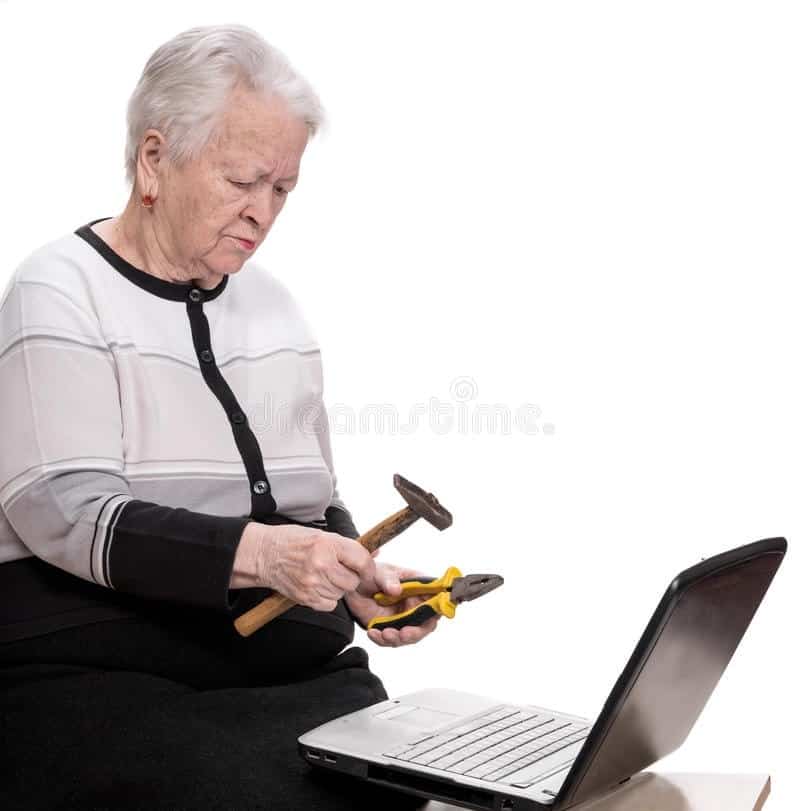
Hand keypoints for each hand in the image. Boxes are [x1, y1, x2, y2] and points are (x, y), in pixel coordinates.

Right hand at [231, 522, 375, 611]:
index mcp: (327, 544)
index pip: (362, 561)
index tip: (365, 568)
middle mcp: (321, 564)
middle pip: (353, 581)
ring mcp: (313, 583)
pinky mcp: (306, 597)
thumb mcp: (321, 535)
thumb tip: (374, 553)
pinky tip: (317, 585)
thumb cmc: (292, 541)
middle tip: (339, 569)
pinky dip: (327, 597)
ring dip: (338, 587)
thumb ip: (347, 546)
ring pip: (342, 593)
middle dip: (350, 576)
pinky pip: (330, 604)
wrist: (264, 554)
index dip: (367, 567)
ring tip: (324, 575)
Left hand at [344, 549, 440, 646]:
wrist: (351, 586)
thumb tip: (397, 589)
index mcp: (418, 587)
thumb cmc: (370, 573)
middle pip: (426, 623)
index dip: (440, 607)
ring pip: (409, 635)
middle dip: (416, 631)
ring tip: (384, 633)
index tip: (433, 615)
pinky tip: (373, 633)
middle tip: (403, 633)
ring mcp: (403, 618)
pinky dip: (383, 640)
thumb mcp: (378, 572)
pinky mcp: (390, 627)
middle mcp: (414, 604)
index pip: (437, 597)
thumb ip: (388, 579)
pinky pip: (391, 639)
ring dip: (398, 638)